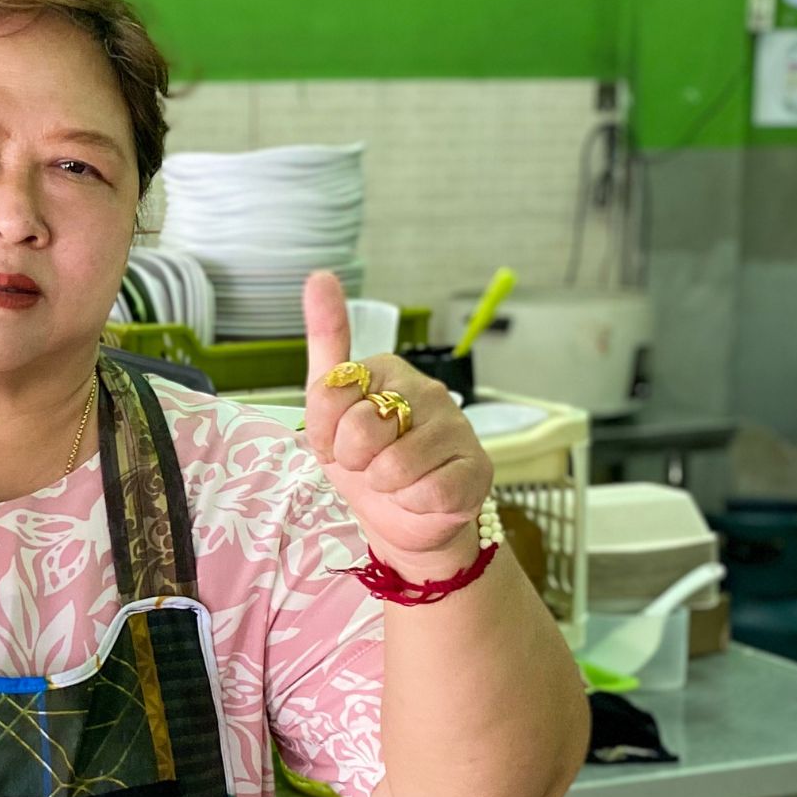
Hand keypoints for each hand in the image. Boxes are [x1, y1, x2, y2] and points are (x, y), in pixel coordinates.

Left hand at [301, 274, 491, 578]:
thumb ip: (324, 349)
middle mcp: (426, 388)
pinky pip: (425, 491)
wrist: (403, 520)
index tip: (336, 441)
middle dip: (354, 461)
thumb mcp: (329, 412)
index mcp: (386, 369)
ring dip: (384, 486)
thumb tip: (319, 276)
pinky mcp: (477, 467)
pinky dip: (412, 503)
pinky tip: (421, 495)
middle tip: (369, 464)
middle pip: (360, 430)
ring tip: (396, 481)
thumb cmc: (366, 463)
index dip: (323, 433)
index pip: (328, 393)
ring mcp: (456, 426)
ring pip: (392, 467)